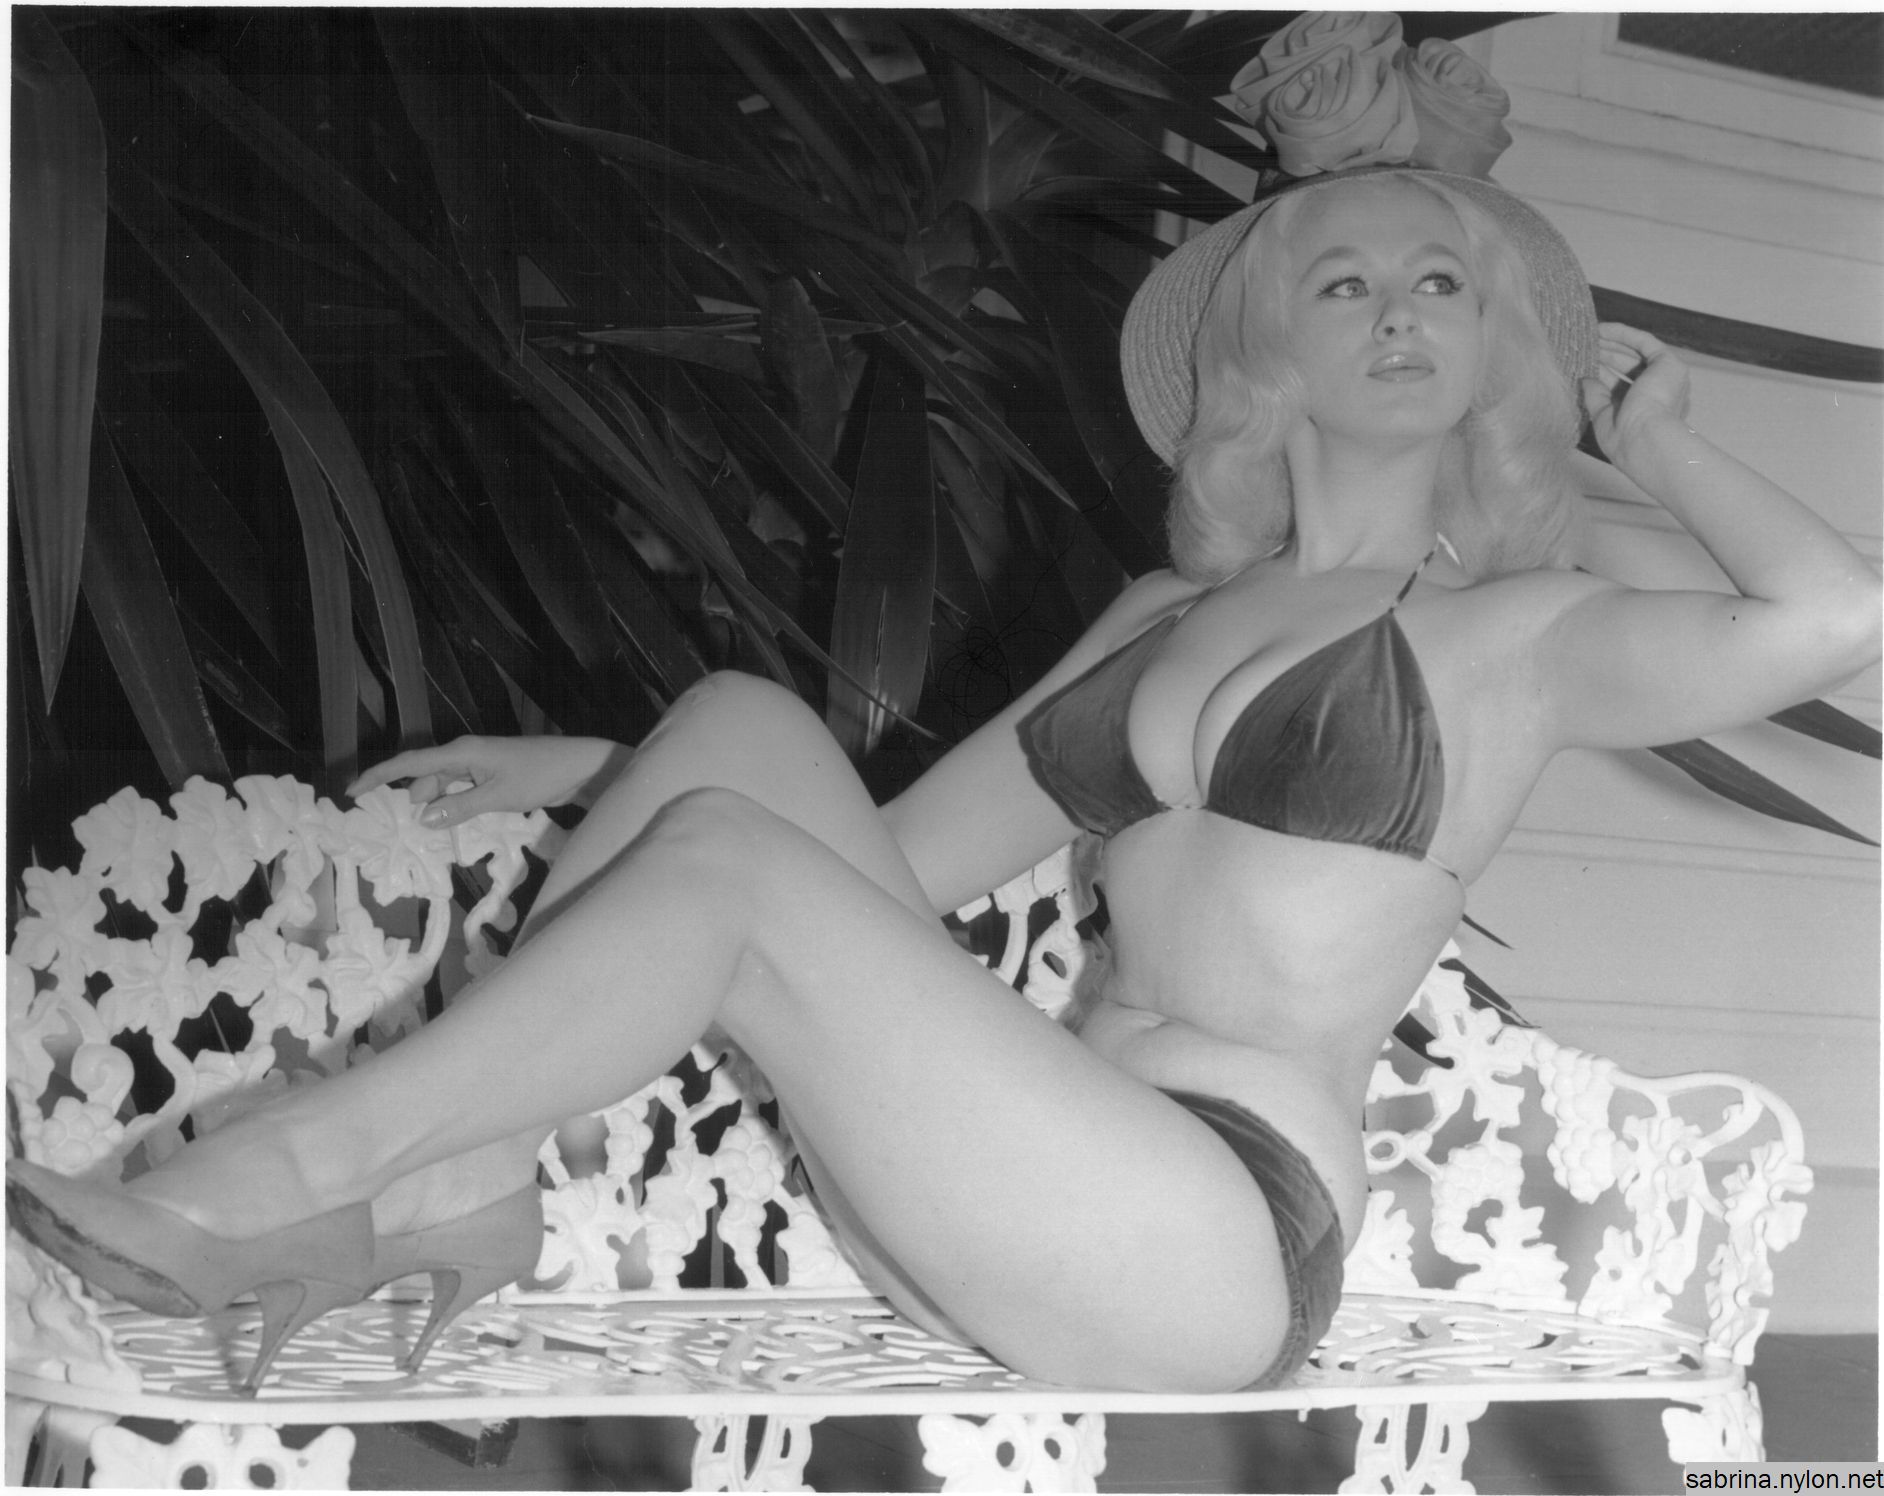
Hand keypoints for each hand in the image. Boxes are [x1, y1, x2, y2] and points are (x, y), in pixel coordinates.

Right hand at [346, 735, 627, 827]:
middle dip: (406, 796)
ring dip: (432, 803)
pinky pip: (459, 787)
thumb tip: (422, 818)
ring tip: (425, 829)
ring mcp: (479, 763)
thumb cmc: (541, 776)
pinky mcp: (491, 773)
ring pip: (442, 783)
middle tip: (393, 826)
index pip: (410, 763)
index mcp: (461, 752)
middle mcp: (465, 753)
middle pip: (423, 775)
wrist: (581, 766)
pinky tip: (450, 820)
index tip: (351, 791)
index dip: (379, 776)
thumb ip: (459, 807)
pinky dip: (450, 803)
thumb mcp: (498, 796)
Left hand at [1579, 322, 1694, 477]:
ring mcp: (1667, 376)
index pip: (1622, 385)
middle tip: (1584, 344)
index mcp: (1646, 409)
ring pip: (1636, 352)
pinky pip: (1644, 342)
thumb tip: (1585, 379)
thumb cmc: (1624, 439)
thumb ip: (1595, 396)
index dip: (1603, 372)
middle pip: (1629, 366)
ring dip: (1613, 342)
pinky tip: (1603, 329)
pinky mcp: (1668, 363)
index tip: (1584, 363)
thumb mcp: (1603, 417)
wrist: (1644, 439)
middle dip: (1606, 354)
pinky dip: (1623, 334)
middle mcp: (1660, 391)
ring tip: (1589, 333)